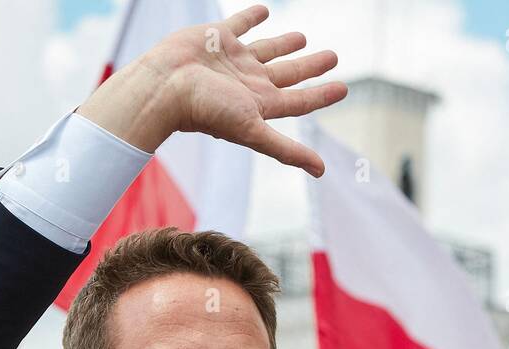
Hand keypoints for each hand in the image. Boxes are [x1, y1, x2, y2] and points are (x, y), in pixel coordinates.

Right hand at [77, 4, 346, 174]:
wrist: (165, 85)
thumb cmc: (207, 111)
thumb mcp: (254, 130)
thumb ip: (287, 151)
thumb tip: (321, 172)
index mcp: (260, 105)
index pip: (299, 101)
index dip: (322, 95)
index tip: (343, 88)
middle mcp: (248, 83)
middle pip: (289, 74)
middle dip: (311, 66)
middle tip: (332, 56)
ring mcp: (233, 60)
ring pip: (267, 50)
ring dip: (285, 44)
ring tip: (303, 37)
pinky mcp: (216, 38)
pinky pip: (239, 24)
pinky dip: (252, 17)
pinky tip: (264, 11)